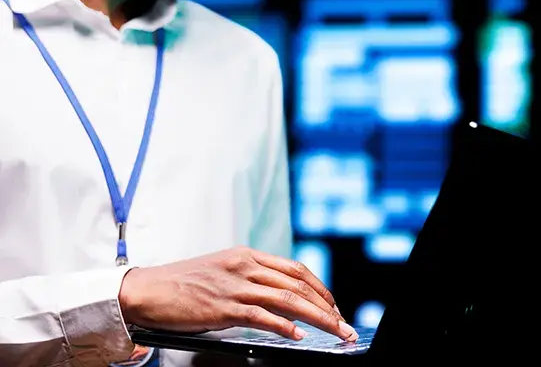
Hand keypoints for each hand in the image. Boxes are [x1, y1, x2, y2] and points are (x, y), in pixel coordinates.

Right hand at [118, 247, 357, 340]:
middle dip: (326, 305)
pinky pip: (262, 316)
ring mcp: (234, 286)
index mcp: (246, 255)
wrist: (147, 289)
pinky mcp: (223, 307)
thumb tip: (278, 298)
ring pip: (287, 299)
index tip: (333, 303)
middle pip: (297, 284)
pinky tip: (298, 336)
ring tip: (334, 331)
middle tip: (343, 323)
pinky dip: (285, 326)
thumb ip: (250, 279)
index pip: (294, 268)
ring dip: (316, 317)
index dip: (319, 286)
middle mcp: (244, 266)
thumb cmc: (182, 283)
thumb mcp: (222, 270)